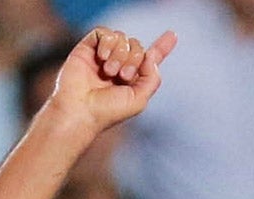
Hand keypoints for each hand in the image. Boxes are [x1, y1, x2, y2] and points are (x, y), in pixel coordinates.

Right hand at [47, 27, 175, 133]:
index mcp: (131, 79)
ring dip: (120, 53)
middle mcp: (118, 66)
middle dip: (135, 58)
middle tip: (123, 76)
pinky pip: (104, 32)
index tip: (172, 35)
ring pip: (122, 38)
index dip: (161, 47)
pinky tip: (103, 58)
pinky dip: (107, 42)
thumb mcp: (139, 99)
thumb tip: (152, 55)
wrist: (80, 110)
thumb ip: (152, 77)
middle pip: (137, 46)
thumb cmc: (107, 111)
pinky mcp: (87, 48)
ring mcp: (102, 56)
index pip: (148, 59)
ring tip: (110, 72)